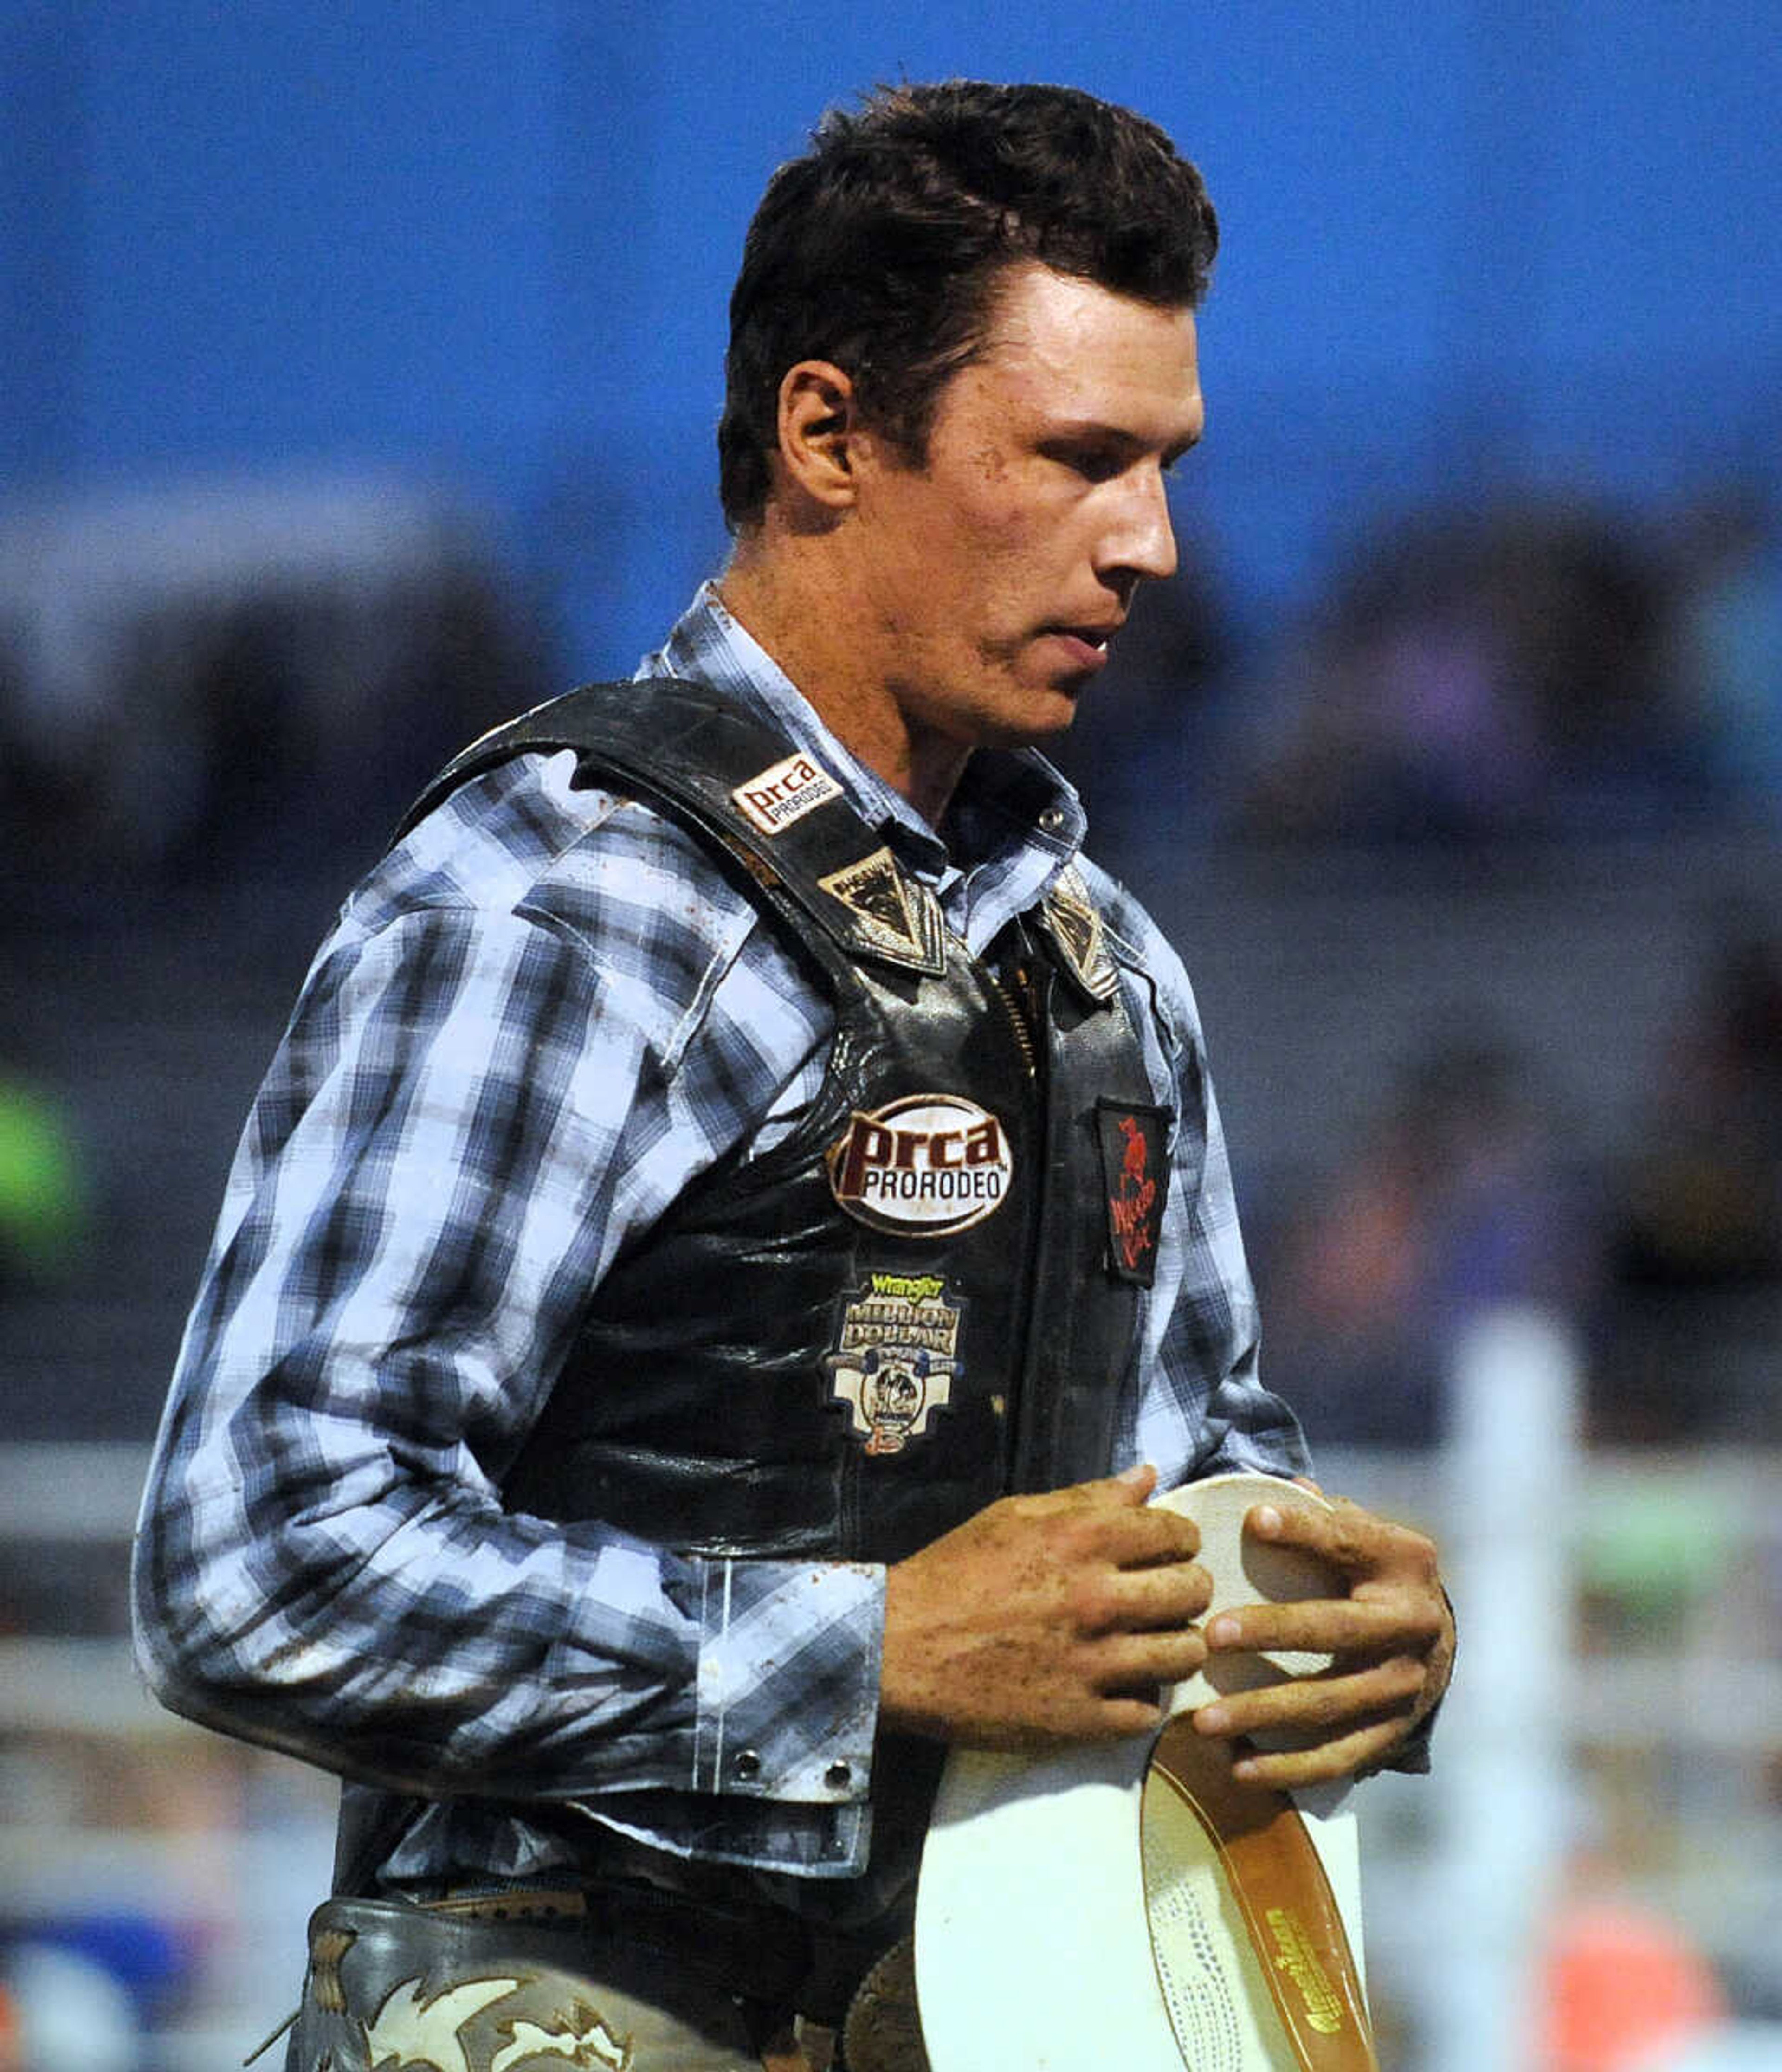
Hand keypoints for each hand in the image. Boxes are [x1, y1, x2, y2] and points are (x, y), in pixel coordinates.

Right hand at [879, 1465, 1213, 1747]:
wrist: (898, 1647)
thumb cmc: (955, 1572)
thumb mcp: (1016, 1516)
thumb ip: (1088, 1497)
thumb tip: (1147, 1477)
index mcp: (1083, 1539)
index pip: (1178, 1534)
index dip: (1179, 1542)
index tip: (1164, 1553)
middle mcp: (1097, 1598)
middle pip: (1194, 1593)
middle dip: (1186, 1591)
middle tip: (1161, 1600)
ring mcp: (1093, 1664)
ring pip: (1184, 1656)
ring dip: (1174, 1647)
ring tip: (1149, 1645)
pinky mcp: (1080, 1719)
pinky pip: (1148, 1713)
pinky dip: (1141, 1701)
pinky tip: (1119, 1687)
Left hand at [1190, 1483, 1454, 1789]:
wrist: (1437, 1639)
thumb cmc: (1373, 1572)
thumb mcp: (1365, 1533)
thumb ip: (1324, 1514)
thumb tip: (1275, 1489)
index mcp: (1402, 1562)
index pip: (1350, 1541)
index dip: (1305, 1530)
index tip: (1255, 1522)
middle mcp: (1411, 1623)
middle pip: (1336, 1629)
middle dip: (1271, 1632)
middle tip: (1211, 1635)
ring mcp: (1405, 1685)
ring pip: (1328, 1703)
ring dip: (1262, 1713)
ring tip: (1203, 1719)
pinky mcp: (1393, 1733)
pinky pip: (1338, 1758)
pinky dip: (1288, 1769)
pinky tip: (1238, 1768)